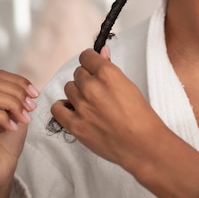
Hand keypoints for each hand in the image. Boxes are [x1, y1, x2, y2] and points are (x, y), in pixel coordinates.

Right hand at [0, 70, 38, 191]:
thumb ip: (19, 97)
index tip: (35, 94)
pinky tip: (12, 127)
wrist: (0, 170)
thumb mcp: (17, 113)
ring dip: (13, 104)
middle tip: (31, 107)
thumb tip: (28, 88)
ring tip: (23, 118)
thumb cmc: (6, 144)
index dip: (18, 81)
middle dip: (17, 92)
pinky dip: (3, 117)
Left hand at [52, 47, 198, 197]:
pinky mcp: (74, 125)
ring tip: (90, 103)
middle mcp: (91, 86)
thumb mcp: (128, 85)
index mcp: (106, 73)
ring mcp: (81, 106)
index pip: (86, 56)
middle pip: (78, 73)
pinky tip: (73, 110)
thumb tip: (101, 53)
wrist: (141, 144)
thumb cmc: (139, 115)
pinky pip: (57, 108)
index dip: (91, 62)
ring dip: (77, 93)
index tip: (94, 68)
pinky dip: (63, 108)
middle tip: (98, 91)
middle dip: (86, 79)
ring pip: (69, 88)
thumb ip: (110, 68)